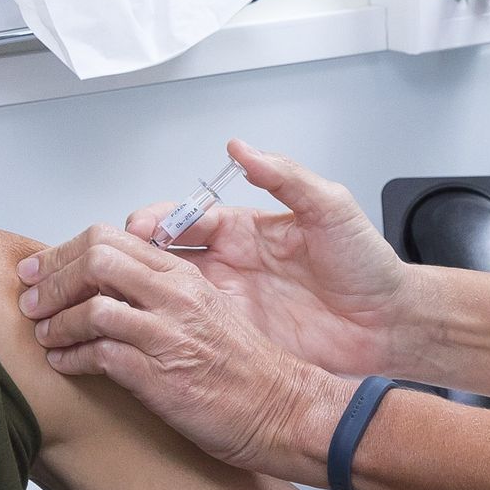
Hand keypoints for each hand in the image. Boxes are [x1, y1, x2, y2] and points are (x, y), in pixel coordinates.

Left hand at [13, 224, 344, 481]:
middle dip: (50, 279)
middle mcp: (175, 296)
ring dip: (56, 323)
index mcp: (182, 274)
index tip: (38, 270)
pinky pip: (99, 356)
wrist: (281, 410)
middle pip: (94, 260)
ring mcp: (168, 334)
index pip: (108, 238)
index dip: (62, 252)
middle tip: (29, 300)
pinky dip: (70, 360)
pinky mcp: (161, 376)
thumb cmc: (241, 369)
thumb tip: (100, 290)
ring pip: (91, 307)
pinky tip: (62, 365)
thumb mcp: (202, 312)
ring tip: (44, 336)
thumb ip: (157, 293)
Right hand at [26, 141, 417, 380]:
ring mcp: (226, 306)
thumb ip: (285, 177)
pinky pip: (184, 337)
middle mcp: (227, 267)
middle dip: (125, 258)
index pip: (184, 220)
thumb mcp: (331, 209)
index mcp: (243, 231)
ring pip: (161, 298)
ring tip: (97, 298)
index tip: (136, 227)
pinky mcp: (233, 342)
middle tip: (99, 263)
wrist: (392, 326)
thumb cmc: (368, 265)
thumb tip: (239, 147)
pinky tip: (130, 335)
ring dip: (127, 296)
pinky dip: (153, 335)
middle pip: (159, 258)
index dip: (155, 222)